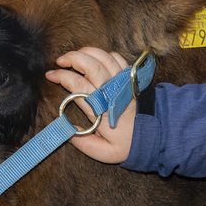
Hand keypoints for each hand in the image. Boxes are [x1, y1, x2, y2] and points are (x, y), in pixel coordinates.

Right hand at [45, 47, 137, 164]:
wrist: (155, 136)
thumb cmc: (128, 144)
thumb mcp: (104, 152)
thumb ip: (83, 143)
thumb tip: (68, 130)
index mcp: (101, 110)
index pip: (78, 86)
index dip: (62, 77)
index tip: (50, 75)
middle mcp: (112, 92)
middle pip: (91, 65)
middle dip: (72, 58)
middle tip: (60, 61)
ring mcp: (122, 83)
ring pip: (104, 58)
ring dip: (86, 52)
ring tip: (74, 56)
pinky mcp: (130, 79)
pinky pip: (118, 59)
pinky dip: (104, 54)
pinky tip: (95, 59)